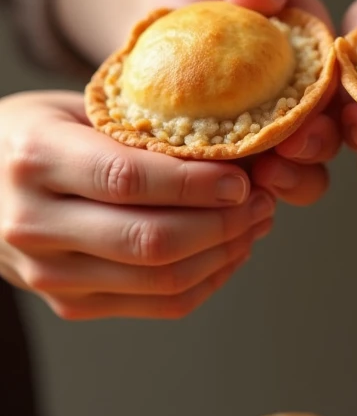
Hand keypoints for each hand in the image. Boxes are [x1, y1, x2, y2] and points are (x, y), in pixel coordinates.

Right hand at [0, 92, 279, 319]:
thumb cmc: (34, 134)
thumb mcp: (73, 109)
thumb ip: (138, 129)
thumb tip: (234, 146)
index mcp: (35, 158)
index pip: (126, 179)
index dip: (194, 183)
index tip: (242, 176)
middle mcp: (34, 224)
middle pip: (150, 241)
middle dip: (222, 223)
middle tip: (262, 199)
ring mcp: (48, 275)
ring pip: (160, 281)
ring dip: (223, 254)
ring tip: (256, 221)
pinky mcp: (68, 305)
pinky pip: (156, 305)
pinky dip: (206, 280)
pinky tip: (230, 250)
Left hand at [143, 0, 339, 205]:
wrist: (153, 12)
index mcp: (322, 58)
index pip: (351, 87)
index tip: (347, 120)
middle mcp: (307, 104)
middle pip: (331, 137)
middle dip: (319, 149)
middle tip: (295, 150)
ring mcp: (271, 139)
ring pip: (299, 174)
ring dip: (290, 182)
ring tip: (262, 179)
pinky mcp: (232, 164)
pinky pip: (244, 190)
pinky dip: (239, 197)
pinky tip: (218, 193)